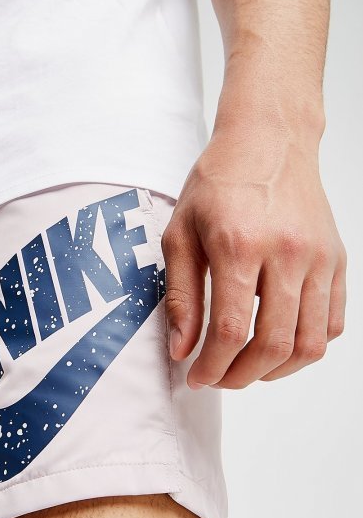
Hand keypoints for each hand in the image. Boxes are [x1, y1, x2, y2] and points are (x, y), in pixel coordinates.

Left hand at [162, 125, 346, 388]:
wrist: (269, 140)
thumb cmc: (220, 184)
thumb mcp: (180, 234)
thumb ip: (179, 297)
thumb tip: (181, 349)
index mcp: (240, 245)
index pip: (230, 329)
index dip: (212, 365)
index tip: (197, 377)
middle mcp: (287, 253)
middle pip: (273, 345)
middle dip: (240, 376)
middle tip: (219, 378)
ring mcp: (319, 258)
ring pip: (310, 343)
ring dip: (275, 371)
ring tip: (247, 368)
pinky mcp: (337, 261)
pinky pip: (332, 324)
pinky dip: (307, 348)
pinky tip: (278, 345)